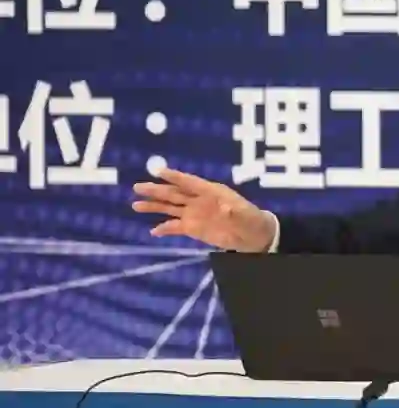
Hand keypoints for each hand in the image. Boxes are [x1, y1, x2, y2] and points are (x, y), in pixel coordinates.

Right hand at [131, 168, 274, 252]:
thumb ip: (234, 211)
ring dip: (154, 206)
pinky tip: (153, 231)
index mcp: (211, 191)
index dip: (175, 176)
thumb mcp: (245, 214)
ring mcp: (195, 214)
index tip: (158, 171)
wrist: (253, 235)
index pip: (190, 182)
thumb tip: (225, 208)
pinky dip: (165, 229)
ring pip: (170, 208)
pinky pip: (176, 227)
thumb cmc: (251, 219)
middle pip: (174, 193)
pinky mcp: (194, 228)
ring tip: (136, 205)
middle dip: (157, 190)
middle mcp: (199, 200)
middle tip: (137, 187)